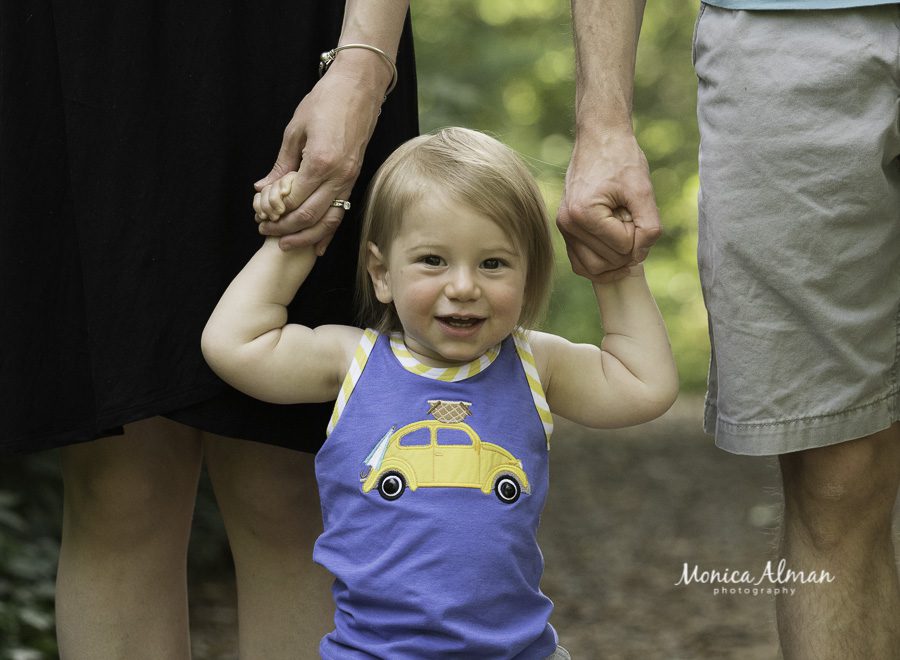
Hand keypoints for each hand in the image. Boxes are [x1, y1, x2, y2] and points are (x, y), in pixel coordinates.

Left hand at [254, 60, 384, 252]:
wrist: (358, 88)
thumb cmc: (325, 101)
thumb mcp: (295, 130)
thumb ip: (281, 164)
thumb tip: (262, 188)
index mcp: (320, 161)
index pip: (294, 198)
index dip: (274, 211)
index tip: (259, 215)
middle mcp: (338, 175)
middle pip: (310, 216)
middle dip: (285, 229)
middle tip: (265, 232)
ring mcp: (349, 179)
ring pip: (328, 220)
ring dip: (306, 236)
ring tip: (286, 244)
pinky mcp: (354, 179)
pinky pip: (341, 212)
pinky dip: (328, 232)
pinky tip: (318, 246)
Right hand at [557, 130, 659, 282]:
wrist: (600, 138)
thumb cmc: (622, 159)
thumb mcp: (643, 190)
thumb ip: (649, 227)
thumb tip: (639, 256)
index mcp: (584, 214)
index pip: (623, 248)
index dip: (639, 234)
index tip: (637, 210)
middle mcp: (568, 224)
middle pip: (608, 262)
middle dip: (628, 246)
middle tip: (630, 218)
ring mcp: (564, 228)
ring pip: (593, 269)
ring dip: (615, 256)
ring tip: (622, 228)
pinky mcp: (566, 229)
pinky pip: (581, 263)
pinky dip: (600, 263)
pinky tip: (616, 251)